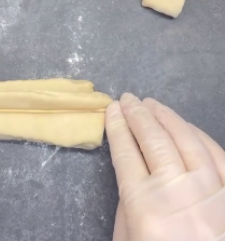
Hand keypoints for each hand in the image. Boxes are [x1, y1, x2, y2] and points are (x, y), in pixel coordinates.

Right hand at [106, 93, 224, 240]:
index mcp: (145, 207)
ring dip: (166, 116)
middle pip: (154, 139)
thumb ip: (130, 203)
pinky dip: (197, 134)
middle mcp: (178, 192)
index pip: (126, 152)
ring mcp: (210, 191)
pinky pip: (215, 153)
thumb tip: (135, 166)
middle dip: (138, 114)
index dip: (117, 127)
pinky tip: (184, 125)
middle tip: (127, 99)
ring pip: (186, 138)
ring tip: (151, 104)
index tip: (111, 110)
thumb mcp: (128, 239)